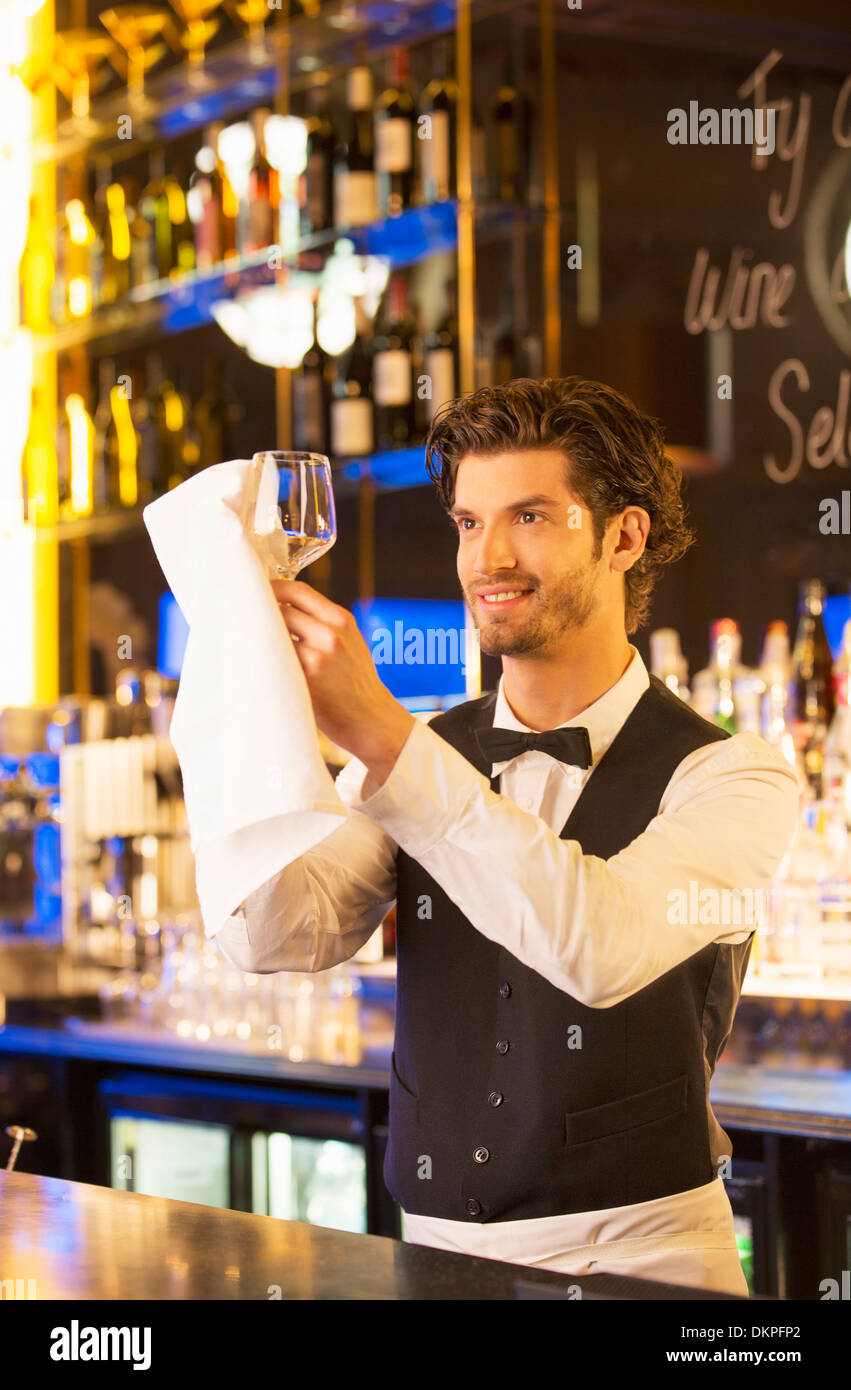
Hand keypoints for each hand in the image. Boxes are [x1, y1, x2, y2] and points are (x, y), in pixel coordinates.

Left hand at [272, 579, 415, 783]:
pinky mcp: (305, 681)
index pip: (298, 590)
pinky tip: (263, 666)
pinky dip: (266, 661)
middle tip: (246, 618)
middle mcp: (330, 635)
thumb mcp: (350, 641)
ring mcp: (317, 658)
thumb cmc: (356, 680)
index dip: (273, 588)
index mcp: (342, 620)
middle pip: (281, 610)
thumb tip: (282, 606)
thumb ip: (323, 622)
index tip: (259, 591)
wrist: (371, 718)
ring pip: (273, 636)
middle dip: (262, 613)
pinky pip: (275, 663)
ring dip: (260, 638)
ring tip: (253, 644)